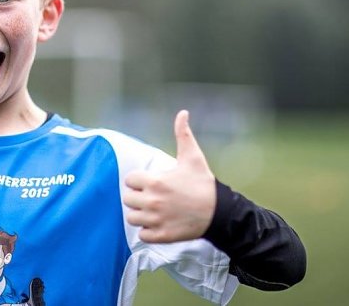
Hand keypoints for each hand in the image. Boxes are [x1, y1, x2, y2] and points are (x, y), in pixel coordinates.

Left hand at [123, 110, 216, 242]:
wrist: (220, 212)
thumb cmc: (203, 183)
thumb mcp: (193, 157)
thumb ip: (183, 134)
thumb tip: (183, 113)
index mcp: (155, 182)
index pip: (129, 180)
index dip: (138, 180)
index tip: (149, 182)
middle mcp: (152, 201)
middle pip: (128, 199)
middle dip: (137, 197)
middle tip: (150, 196)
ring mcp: (156, 220)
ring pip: (132, 218)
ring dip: (139, 214)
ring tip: (152, 210)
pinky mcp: (162, 235)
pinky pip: (142, 235)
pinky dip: (147, 231)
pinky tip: (157, 223)